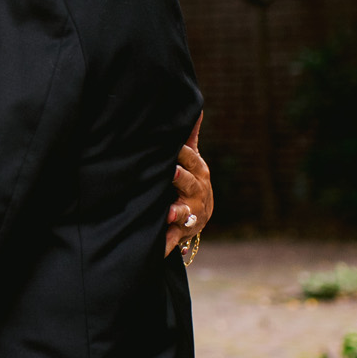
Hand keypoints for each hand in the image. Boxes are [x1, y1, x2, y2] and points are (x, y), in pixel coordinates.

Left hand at [166, 113, 212, 256]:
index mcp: (199, 172)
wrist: (198, 216)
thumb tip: (196, 109)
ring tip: (170, 213)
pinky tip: (158, 249)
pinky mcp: (182, 232)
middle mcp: (198, 193)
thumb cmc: (191, 181)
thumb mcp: (193, 160)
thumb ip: (191, 137)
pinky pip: (174, 238)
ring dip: (178, 212)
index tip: (173, 146)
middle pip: (190, 183)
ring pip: (186, 212)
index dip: (183, 153)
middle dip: (181, 178)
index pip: (191, 159)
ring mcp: (192, 214)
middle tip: (171, 172)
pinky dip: (167, 244)